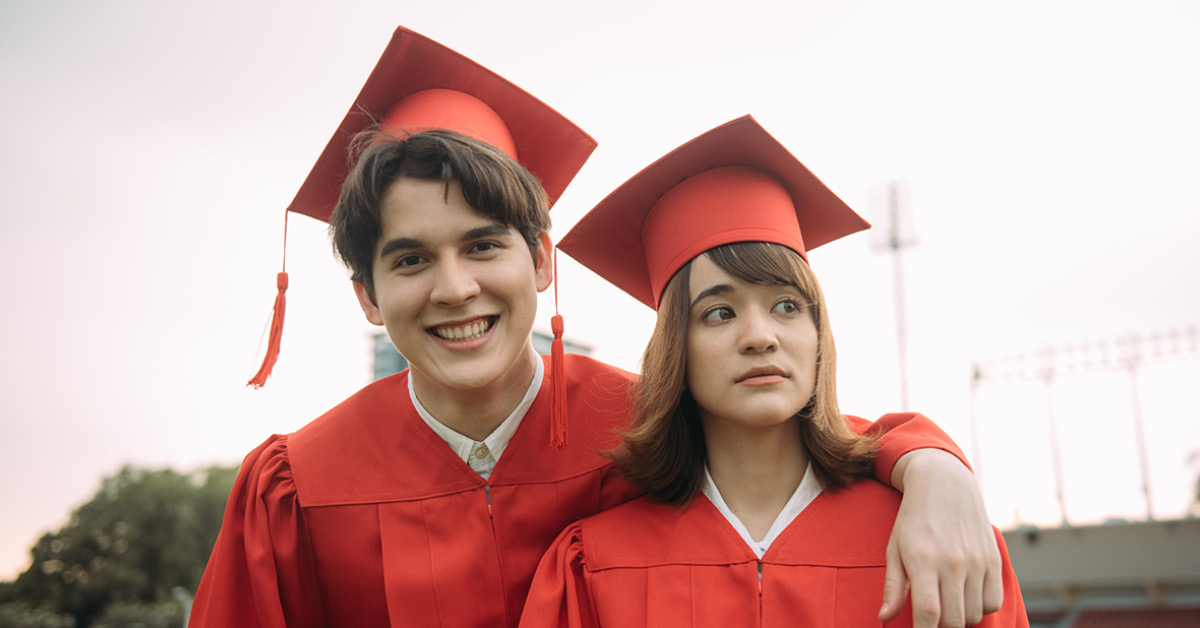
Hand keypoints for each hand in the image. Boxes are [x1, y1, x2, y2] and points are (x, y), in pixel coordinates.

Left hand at [879, 449, 1002, 626]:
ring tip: (946, 603)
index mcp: (922, 559)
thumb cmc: (914, 519)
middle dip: (941, 627)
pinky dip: (980, 608)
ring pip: (974, 614)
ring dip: (960, 618)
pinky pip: (993, 602)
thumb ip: (892, 586)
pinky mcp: (993, 559)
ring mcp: (976, 561)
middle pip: (954, 621)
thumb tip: (884, 617)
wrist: (945, 484)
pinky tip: (965, 596)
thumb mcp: (895, 548)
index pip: (928, 613)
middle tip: (931, 616)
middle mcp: (953, 562)